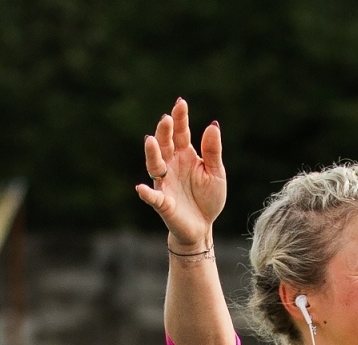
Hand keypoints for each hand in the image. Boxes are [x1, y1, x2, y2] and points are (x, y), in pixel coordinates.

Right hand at [135, 98, 225, 251]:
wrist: (203, 227)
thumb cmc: (208, 198)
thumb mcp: (216, 173)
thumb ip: (212, 151)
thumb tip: (213, 125)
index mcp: (185, 155)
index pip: (181, 133)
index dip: (180, 118)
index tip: (181, 103)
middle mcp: (171, 165)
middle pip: (165, 144)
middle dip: (165, 132)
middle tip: (166, 119)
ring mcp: (165, 183)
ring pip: (155, 165)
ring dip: (152, 153)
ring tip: (151, 141)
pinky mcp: (163, 202)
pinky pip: (153, 197)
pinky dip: (147, 193)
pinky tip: (141, 188)